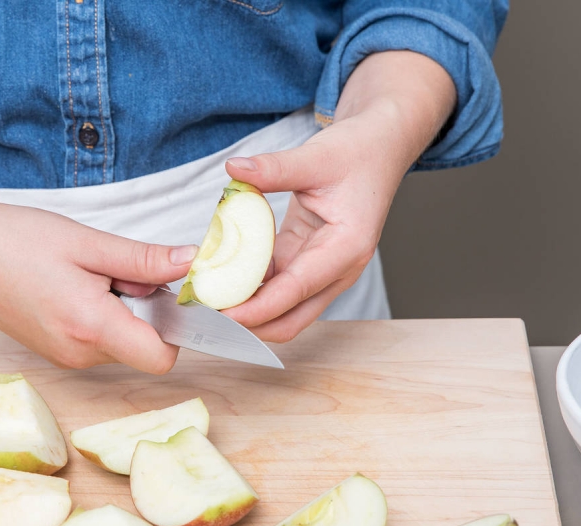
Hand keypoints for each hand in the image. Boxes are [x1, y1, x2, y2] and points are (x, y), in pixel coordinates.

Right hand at [0, 146, 196, 373]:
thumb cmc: (15, 238)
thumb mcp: (88, 243)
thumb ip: (144, 260)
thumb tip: (192, 264)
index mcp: (90, 327)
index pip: (162, 358)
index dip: (175, 327)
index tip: (165, 292)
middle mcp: (77, 354)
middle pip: (143, 347)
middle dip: (144, 311)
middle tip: (113, 271)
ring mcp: (62, 356)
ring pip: (120, 343)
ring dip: (121, 312)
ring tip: (87, 275)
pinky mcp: (52, 351)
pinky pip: (96, 341)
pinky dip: (99, 317)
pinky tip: (72, 286)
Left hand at [223, 51, 456, 341]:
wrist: (378, 149)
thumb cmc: (358, 154)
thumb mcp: (316, 156)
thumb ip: (274, 168)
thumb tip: (235, 169)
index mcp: (346, 249)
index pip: (295, 290)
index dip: (256, 307)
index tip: (220, 312)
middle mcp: (336, 270)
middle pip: (288, 319)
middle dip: (246, 321)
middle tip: (203, 305)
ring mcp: (320, 270)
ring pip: (278, 307)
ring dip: (243, 304)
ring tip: (202, 289)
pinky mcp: (304, 262)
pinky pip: (272, 285)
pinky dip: (246, 283)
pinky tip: (217, 271)